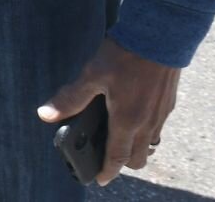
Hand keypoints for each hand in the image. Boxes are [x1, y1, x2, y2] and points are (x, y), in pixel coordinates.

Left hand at [37, 37, 180, 185]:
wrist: (159, 36)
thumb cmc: (125, 55)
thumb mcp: (92, 75)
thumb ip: (71, 98)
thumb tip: (46, 114)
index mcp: (127, 121)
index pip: (117, 158)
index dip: (107, 171)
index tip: (100, 179)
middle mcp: (147, 124)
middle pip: (138, 158)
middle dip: (123, 163)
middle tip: (107, 157)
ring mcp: (160, 115)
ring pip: (150, 145)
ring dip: (137, 148)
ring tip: (120, 138)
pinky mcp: (168, 103)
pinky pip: (157, 128)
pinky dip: (146, 132)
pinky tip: (134, 115)